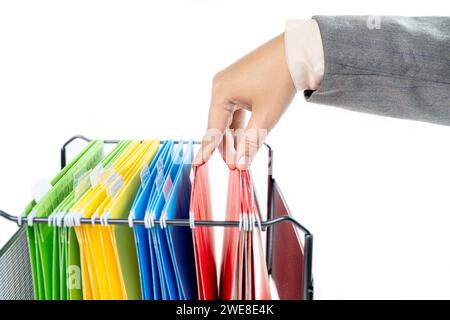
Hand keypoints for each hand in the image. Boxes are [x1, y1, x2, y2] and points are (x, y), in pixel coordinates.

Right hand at [194, 21, 322, 169]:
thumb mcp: (266, 117)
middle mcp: (220, 85)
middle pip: (219, 123)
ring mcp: (228, 81)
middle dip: (226, 145)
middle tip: (235, 165)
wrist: (296, 53)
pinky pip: (234, 106)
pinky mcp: (238, 80)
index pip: (213, 128)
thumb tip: (240, 165)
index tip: (197, 164)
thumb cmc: (280, 80)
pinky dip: (239, 122)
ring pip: (227, 116)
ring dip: (233, 135)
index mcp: (221, 92)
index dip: (207, 149)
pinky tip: (244, 135)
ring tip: (240, 154)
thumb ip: (250, 143)